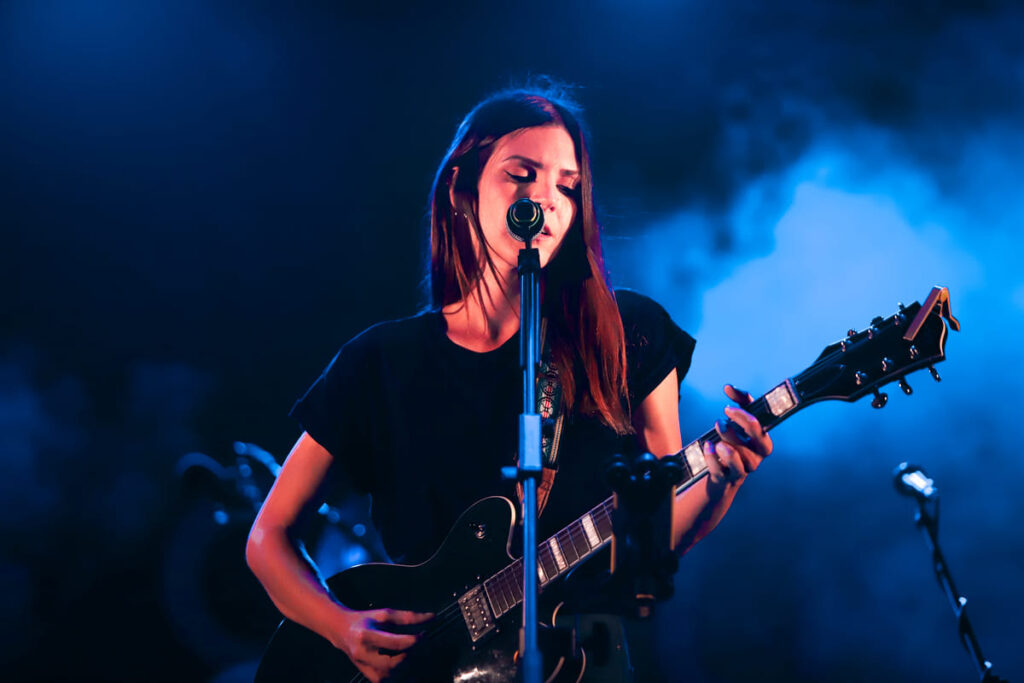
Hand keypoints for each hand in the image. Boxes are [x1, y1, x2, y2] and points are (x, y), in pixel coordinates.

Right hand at [330, 606, 433, 681]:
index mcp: (367, 636)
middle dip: (410, 656)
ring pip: (390, 676)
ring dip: (406, 667)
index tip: (423, 635)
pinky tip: (405, 666)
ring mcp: (364, 667)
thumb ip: (408, 617)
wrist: (342, 631)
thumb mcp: (385, 614)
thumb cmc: (366, 620)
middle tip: (418, 648)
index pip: (395, 643)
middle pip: (393, 663)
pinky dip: (399, 675)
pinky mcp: (367, 675)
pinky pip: (386, 681)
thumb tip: (431, 617)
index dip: (414, 641)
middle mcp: (363, 654)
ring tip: (412, 655)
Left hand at [703, 384, 772, 499]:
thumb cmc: (733, 445)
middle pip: (756, 440)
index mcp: (762, 441)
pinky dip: (711, 456)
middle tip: (721, 419)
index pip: (760, 425)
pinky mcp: (727, 479)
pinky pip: (720, 469)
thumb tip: (729, 387)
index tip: (727, 408)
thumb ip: (738, 403)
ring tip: (715, 439)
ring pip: (737, 455)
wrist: (722, 476)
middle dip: (738, 424)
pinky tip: (708, 447)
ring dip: (724, 442)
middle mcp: (756, 457)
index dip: (744, 414)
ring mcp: (743, 470)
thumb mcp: (738, 423)